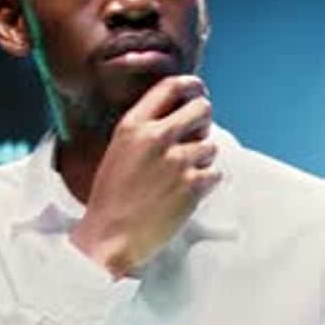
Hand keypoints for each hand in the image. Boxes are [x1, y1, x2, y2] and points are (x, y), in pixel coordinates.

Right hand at [70, 74, 221, 277]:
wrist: (110, 238)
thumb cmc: (111, 199)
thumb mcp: (118, 152)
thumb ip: (145, 131)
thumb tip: (181, 117)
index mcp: (132, 126)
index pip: (170, 86)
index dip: (191, 86)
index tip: (198, 91)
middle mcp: (156, 138)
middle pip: (201, 108)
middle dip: (203, 121)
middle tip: (196, 136)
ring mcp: (176, 161)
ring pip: (211, 145)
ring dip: (203, 160)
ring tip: (181, 177)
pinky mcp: (192, 186)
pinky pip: (216, 173)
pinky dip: (206, 183)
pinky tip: (185, 194)